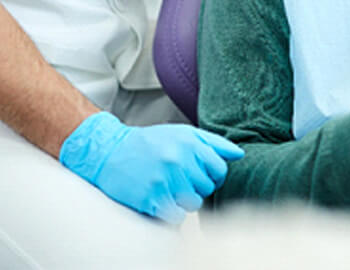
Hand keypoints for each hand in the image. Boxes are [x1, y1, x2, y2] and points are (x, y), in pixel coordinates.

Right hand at [59, 112, 243, 223]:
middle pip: (207, 187)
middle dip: (196, 186)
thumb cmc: (150, 143)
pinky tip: (159, 197)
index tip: (198, 173)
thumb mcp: (182, 134)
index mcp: (189, 141)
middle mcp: (179, 159)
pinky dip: (171, 211)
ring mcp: (165, 179)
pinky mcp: (152, 198)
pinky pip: (177, 216)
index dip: (211, 175)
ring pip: (194, 203)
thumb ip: (213, 143)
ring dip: (184, 200)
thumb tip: (239, 154)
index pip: (219, 169)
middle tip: (178, 178)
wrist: (110, 152)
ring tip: (168, 186)